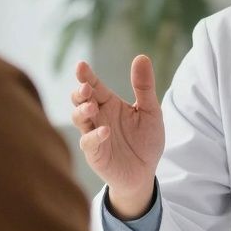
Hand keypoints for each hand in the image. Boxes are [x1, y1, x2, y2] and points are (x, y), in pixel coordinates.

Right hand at [70, 56, 164, 218]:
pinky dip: (95, 136)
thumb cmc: (145, 141)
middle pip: (80, 100)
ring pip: (79, 119)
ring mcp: (93, 135)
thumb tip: (141, 56)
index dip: (87, 76)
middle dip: (80, 93)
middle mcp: (98, 117)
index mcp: (109, 104)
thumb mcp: (151, 111)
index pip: (95, 85)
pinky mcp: (95, 153)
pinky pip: (89, 143)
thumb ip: (144, 87)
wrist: (145, 173)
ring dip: (83, 111)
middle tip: (86, 87)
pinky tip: (105, 131)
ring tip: (92, 107)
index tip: (81, 65)